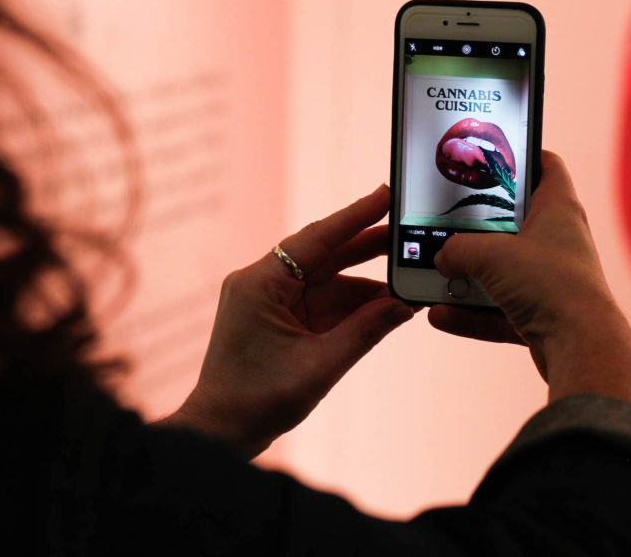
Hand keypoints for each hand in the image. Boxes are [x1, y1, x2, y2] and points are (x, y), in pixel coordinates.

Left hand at [160, 184, 414, 457]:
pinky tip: (385, 304)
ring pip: (328, 279)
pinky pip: (323, 302)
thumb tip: (406, 304)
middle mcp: (263, 283)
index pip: (317, 238)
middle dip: (369, 246)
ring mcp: (271, 300)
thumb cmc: (257, 401)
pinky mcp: (280, 318)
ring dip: (367, 283)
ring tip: (407, 278)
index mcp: (261, 283)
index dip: (355, 216)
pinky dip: (353, 305)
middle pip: (325, 254)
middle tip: (409, 233)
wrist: (221, 434)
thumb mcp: (322, 364)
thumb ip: (367, 330)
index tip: (386, 195)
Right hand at [428, 151, 630, 415]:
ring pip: (504, 271)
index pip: (546, 166)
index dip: (522, 155)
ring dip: (468, 277)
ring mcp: (552, 279)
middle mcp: (559, 240)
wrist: (580, 346)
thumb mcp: (491, 255)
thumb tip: (443, 258)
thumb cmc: (549, 285)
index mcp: (558, 208)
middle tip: (447, 221)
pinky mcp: (544, 315)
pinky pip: (500, 310)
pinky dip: (472, 314)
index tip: (494, 155)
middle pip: (515, 222)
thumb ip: (458, 249)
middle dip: (478, 227)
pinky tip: (440, 316)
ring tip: (435, 277)